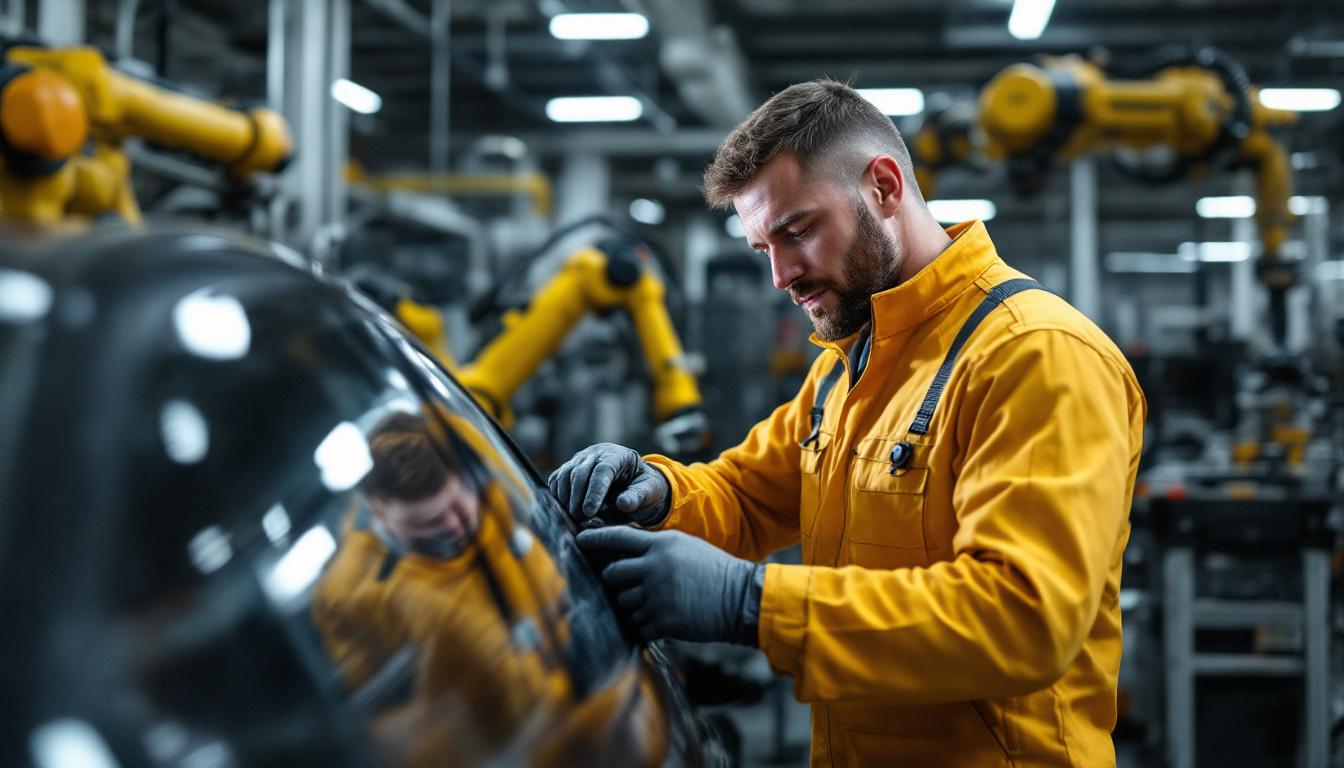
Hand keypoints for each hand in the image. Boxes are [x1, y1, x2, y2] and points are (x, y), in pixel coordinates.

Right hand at [548, 443, 669, 526]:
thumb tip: (624, 504)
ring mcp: (580, 459)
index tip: (590, 512)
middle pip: (580, 472)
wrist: (633, 482)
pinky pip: (557, 479)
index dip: (594, 492)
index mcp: (618, 455)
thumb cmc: (642, 487)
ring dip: (566, 497)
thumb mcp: (649, 491)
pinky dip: (557, 494)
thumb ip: (638, 497)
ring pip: (565, 474)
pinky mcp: (569, 468)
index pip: (602, 470)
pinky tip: (564, 508)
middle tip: (580, 517)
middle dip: (578, 497)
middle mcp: (596, 453)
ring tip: (573, 515)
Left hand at [576, 527, 762, 644]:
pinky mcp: (662, 620)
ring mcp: (656, 595)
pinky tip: (660, 621)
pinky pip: (637, 624)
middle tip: (629, 586)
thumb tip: (627, 556)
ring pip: (623, 602)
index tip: (578, 541)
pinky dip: (643, 625)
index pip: (618, 537)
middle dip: (616, 582)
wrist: (740, 598)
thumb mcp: (684, 548)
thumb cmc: (714, 571)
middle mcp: (654, 568)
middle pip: (612, 573)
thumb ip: (656, 550)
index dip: (595, 539)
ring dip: (632, 606)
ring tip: (655, 604)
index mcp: (661, 545)